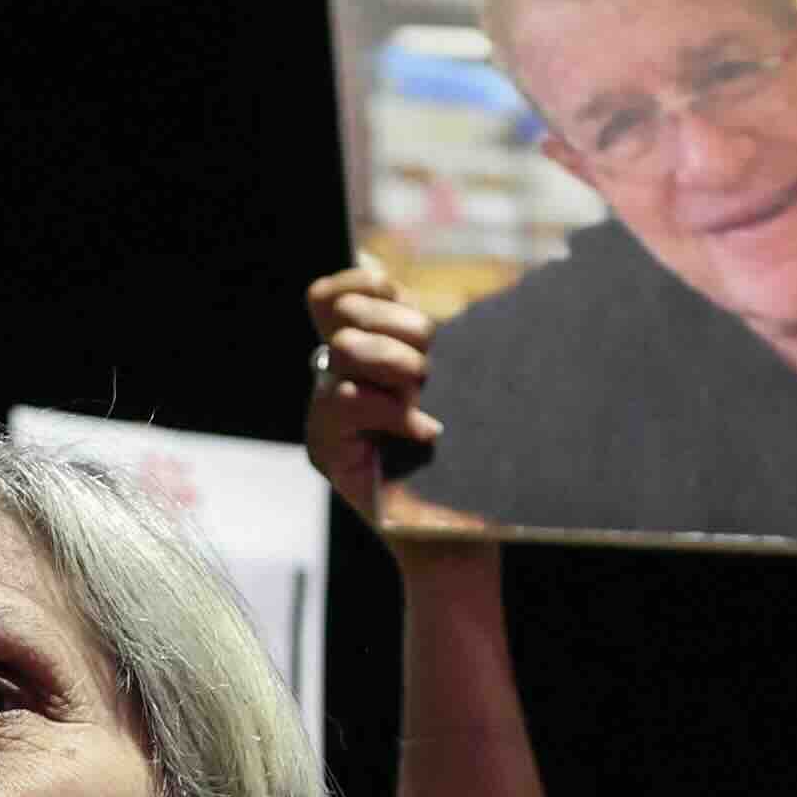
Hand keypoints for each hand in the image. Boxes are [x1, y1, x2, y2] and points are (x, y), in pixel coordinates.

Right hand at [302, 263, 480, 541]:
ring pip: (343, 350)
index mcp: (364, 353)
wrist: (466, 533)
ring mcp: (326, 413)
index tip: (413, 312)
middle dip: (400, 328)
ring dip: (397, 365)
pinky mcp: (325, 448)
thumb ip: (422, 327)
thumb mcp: (456, 377)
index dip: (365, 286)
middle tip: (433, 369)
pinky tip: (427, 432)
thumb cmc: (471, 454)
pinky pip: (345, 400)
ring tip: (429, 394)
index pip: (330, 296)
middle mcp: (337, 377)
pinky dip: (393, 411)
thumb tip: (379, 264)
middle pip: (342, 313)